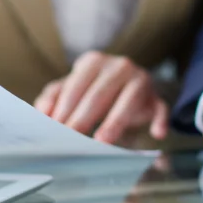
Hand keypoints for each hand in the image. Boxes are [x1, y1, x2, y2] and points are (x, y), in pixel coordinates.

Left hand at [34, 52, 169, 143]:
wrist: (130, 82)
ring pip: (129, 100)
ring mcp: (141, 81)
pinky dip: (160, 120)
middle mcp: (119, 66)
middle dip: (83, 118)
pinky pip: (160, 108)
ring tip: (103, 141)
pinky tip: (157, 133)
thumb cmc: (95, 87)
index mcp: (94, 61)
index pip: (76, 85)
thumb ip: (54, 96)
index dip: (64, 107)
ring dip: (116, 121)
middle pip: (99, 94)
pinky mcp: (157, 97)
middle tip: (71, 138)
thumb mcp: (73, 86)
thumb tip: (42, 112)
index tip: (54, 128)